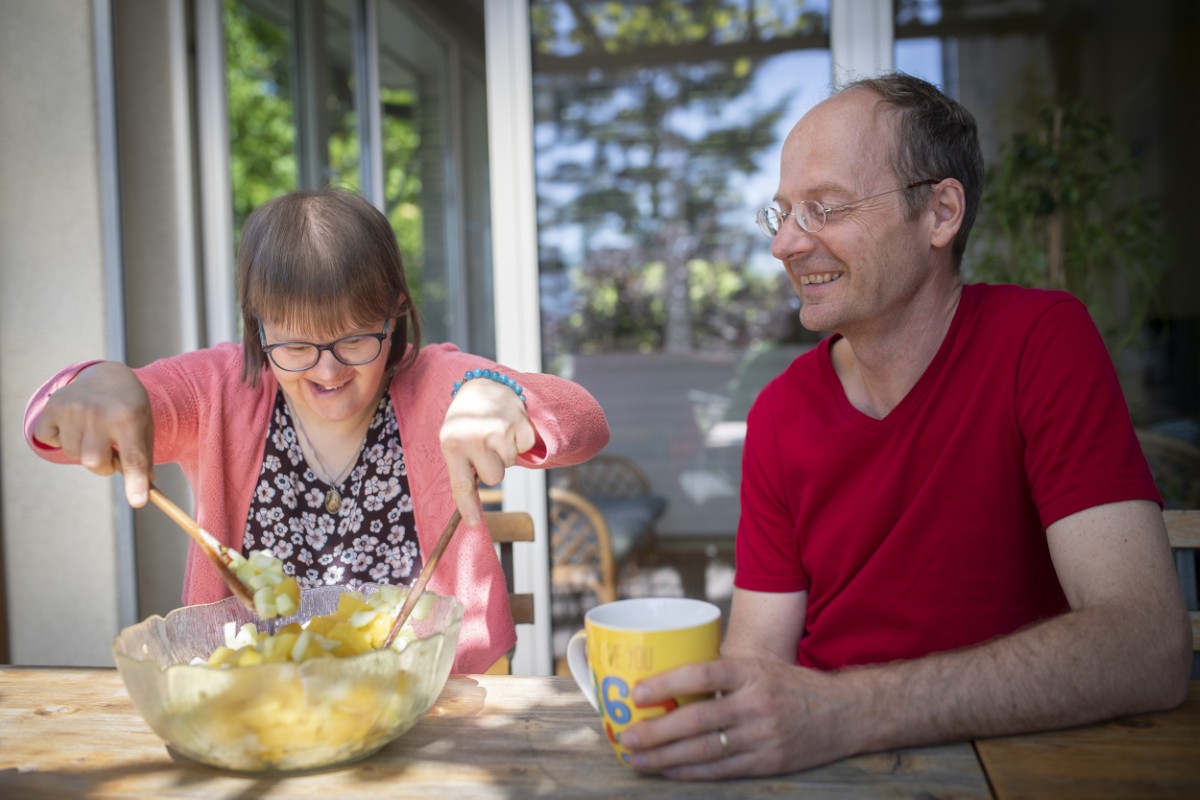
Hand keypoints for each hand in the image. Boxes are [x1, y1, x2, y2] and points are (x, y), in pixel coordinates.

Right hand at [32, 362, 154, 506]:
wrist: (107, 374)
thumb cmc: (129, 407)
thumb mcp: (144, 427)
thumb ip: (143, 458)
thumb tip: (143, 490)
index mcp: (129, 417)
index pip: (133, 457)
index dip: (135, 482)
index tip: (138, 502)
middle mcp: (99, 412)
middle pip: (95, 462)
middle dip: (104, 466)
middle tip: (111, 453)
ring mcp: (73, 408)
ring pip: (73, 455)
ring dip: (84, 452)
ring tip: (95, 433)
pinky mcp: (52, 408)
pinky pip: (50, 441)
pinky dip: (59, 439)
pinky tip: (74, 425)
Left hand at [439, 376, 536, 525]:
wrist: (482, 386)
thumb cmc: (466, 423)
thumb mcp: (453, 441)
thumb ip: (461, 469)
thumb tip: (472, 515)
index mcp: (452, 445)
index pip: (462, 484)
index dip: (468, 507)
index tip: (474, 525)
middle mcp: (475, 437)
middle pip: (494, 477)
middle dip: (493, 467)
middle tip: (486, 449)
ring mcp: (498, 428)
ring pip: (510, 463)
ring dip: (505, 452)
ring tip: (495, 434)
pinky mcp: (518, 421)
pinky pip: (525, 447)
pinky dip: (520, 440)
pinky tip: (508, 426)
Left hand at [620, 656, 858, 779]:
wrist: (844, 713)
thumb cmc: (791, 685)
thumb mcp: (759, 665)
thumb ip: (722, 670)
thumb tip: (668, 673)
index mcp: (750, 671)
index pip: (702, 673)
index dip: (666, 684)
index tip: (636, 693)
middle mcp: (756, 703)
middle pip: (697, 719)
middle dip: (656, 731)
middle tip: (626, 737)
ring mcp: (763, 736)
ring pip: (705, 749)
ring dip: (665, 756)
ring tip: (637, 758)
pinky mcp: (769, 762)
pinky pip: (721, 769)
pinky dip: (690, 770)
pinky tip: (668, 769)